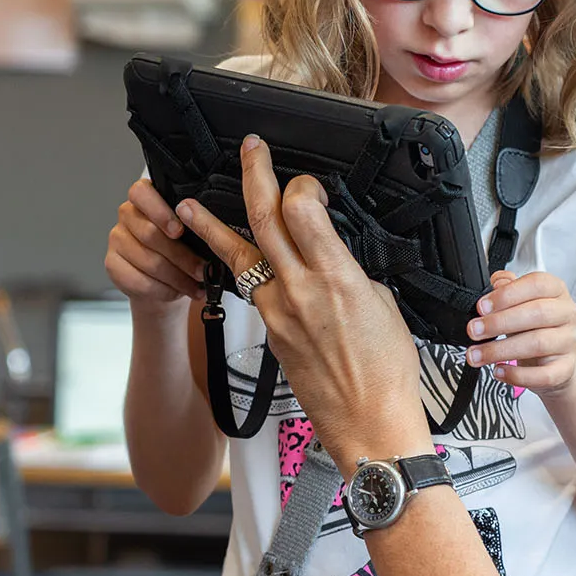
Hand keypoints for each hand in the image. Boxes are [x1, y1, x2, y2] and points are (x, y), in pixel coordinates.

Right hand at [106, 179, 206, 307]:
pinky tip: (178, 291)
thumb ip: (195, 223)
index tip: (179, 230)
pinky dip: (164, 289)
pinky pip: (139, 280)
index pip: (141, 193)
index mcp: (146, 198)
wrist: (164, 279)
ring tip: (196, 283)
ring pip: (148, 261)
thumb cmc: (182, 248)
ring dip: (177, 276)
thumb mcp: (192, 232)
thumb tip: (207, 223)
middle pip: (150, 234)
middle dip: (181, 255)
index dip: (160, 212)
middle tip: (202, 268)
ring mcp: (117, 239)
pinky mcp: (112, 264)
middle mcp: (128, 215)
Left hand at [176, 135, 431, 457]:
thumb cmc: (387, 373)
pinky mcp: (270, 334)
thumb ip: (350, 273)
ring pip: (241, 257)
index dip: (302, 186)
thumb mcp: (383, 305)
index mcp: (337, 280)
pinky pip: (252, 290)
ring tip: (188, 206)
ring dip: (213, 227)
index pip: (302, 211)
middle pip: (265, 220)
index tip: (308, 184)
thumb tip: (332, 256)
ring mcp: (278, 314)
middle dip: (254, 177)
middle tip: (248, 152)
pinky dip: (241, 268)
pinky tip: (231, 259)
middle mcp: (300, 292)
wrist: (368, 424)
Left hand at [465, 269, 575, 396]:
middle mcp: (567, 314)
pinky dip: (518, 375)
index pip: (536, 284)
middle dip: (499, 322)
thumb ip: (509, 290)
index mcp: (556, 291)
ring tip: (477, 355)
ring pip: (538, 344)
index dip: (507, 295)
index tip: (482, 307)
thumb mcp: (521, 304)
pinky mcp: (566, 368)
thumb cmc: (535, 327)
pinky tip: (499, 371)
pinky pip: (544, 374)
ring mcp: (569, 342)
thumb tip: (497, 281)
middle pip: (537, 313)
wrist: (556, 360)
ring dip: (501, 350)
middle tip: (474, 331)